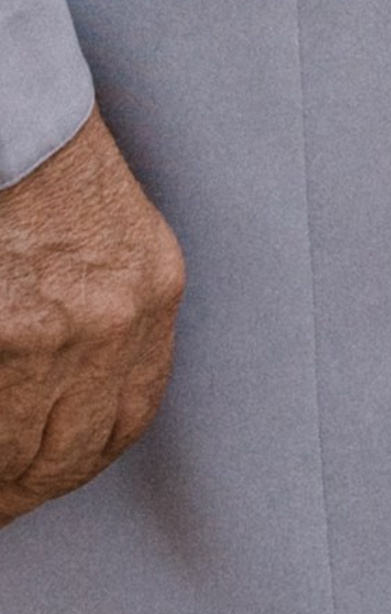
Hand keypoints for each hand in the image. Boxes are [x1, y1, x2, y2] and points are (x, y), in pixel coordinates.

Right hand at [0, 109, 182, 525]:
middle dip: (26, 485)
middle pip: (72, 448)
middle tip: (2, 501)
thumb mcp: (109, 241)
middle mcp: (120, 315)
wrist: (18, 112)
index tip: (44, 478)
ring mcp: (60, 328)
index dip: (79, 460)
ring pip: (20, 446)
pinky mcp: (11, 332)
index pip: (129, 415)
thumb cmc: (48, 165)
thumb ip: (102, 318)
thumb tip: (63, 402)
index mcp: (152, 288)